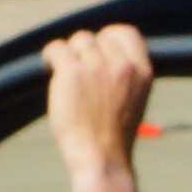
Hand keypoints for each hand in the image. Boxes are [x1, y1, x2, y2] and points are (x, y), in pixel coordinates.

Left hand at [41, 24, 155, 183]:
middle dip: (85, 51)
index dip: (107, 37)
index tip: (96, 50)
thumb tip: (100, 53)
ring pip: (76, 42)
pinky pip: (57, 48)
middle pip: (96, 37)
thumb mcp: (134, 99)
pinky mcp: (72, 72)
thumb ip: (124, 74)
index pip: (126, 32)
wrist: (102, 158)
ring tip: (64, 76)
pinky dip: (51, 56)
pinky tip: (49, 67)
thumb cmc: (114, 136)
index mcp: (142, 71)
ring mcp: (96, 66)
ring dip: (68, 56)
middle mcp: (121, 64)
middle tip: (77, 72)